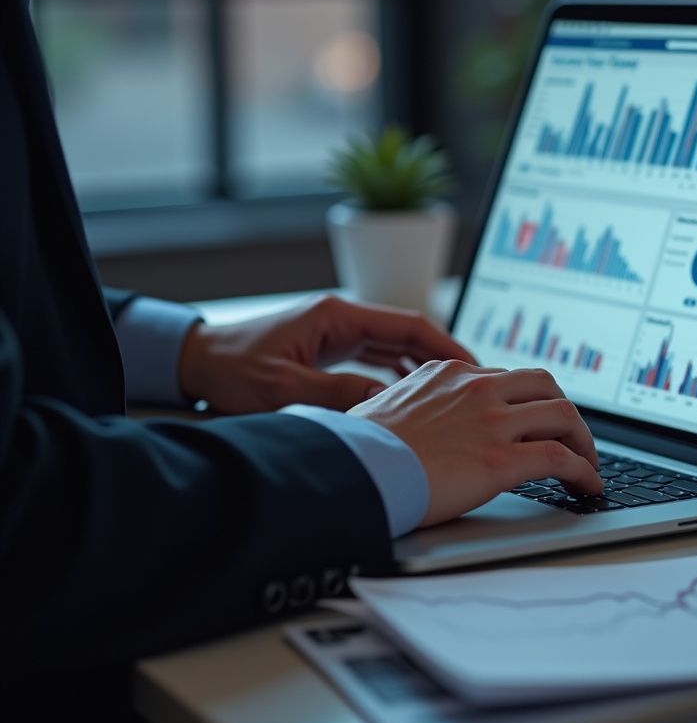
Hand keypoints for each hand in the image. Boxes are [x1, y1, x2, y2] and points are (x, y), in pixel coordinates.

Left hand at [178, 295, 475, 413]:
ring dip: (425, 367)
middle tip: (474, 384)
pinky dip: (400, 374)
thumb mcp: (283, 388)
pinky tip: (416, 393)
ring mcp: (337, 334)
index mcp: (337, 315)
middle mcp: (342, 319)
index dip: (445, 345)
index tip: (472, 367)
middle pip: (408, 335)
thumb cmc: (230, 369)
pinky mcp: (330, 351)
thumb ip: (337, 395)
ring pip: (396, 348)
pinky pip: (377, 359)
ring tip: (455, 393)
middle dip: (443, 358)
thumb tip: (387, 406)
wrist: (195, 363)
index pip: (407, 324)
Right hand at [348, 360, 603, 527]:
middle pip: (545, 386)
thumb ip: (414, 408)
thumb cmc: (355, 450)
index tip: (534, 420)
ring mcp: (492, 421)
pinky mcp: (502, 459)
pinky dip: (584, 471)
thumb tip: (416, 427)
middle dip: (563, 411)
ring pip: (564, 416)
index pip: (505, 377)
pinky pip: (561, 458)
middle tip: (569, 437)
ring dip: (583, 441)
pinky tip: (587, 486)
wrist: (349, 472)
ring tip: (587, 464)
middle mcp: (476, 388)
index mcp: (448, 373)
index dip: (527, 401)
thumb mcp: (384, 409)